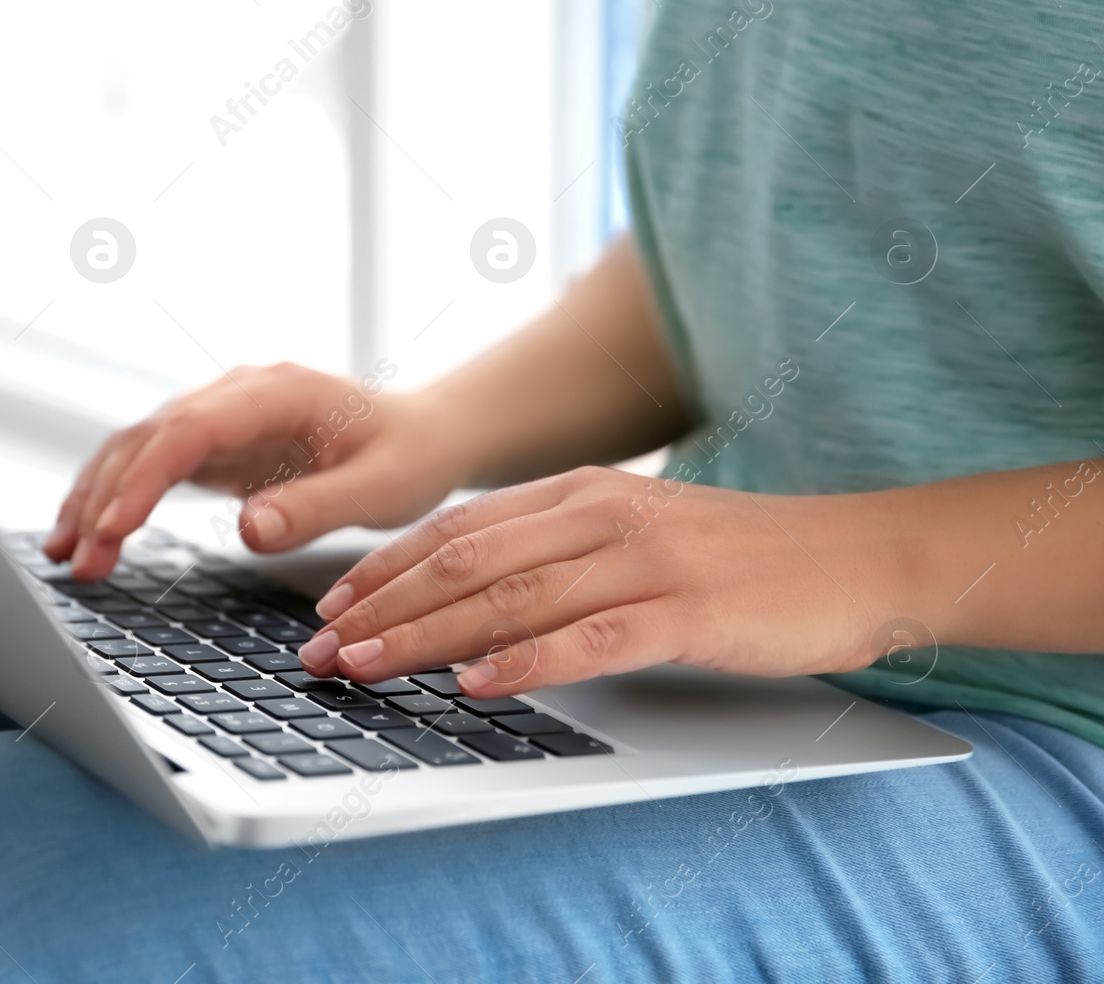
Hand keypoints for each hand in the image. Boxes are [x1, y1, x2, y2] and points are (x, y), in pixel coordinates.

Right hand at [44, 363, 464, 578]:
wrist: (424, 434)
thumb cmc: (409, 456)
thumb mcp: (381, 488)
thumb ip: (317, 507)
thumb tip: (249, 530)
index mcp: (276, 392)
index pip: (189, 429)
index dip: (144, 477)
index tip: (115, 528)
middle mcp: (237, 394)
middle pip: (148, 437)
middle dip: (105, 498)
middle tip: (80, 564)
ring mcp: (221, 416)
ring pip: (137, 448)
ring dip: (96, 499)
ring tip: (66, 558)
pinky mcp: (215, 444)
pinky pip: (151, 466)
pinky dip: (115, 498)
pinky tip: (87, 537)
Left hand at [298, 467, 906, 695]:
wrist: (855, 555)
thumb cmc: (735, 558)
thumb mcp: (632, 534)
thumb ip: (554, 554)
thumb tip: (466, 602)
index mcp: (579, 493)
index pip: (456, 531)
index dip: (383, 571)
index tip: (328, 610)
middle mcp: (600, 515)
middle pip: (464, 563)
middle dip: (380, 610)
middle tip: (321, 652)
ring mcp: (643, 558)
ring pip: (510, 598)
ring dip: (425, 637)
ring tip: (366, 667)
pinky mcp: (687, 608)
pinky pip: (590, 638)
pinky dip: (526, 663)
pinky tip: (478, 684)